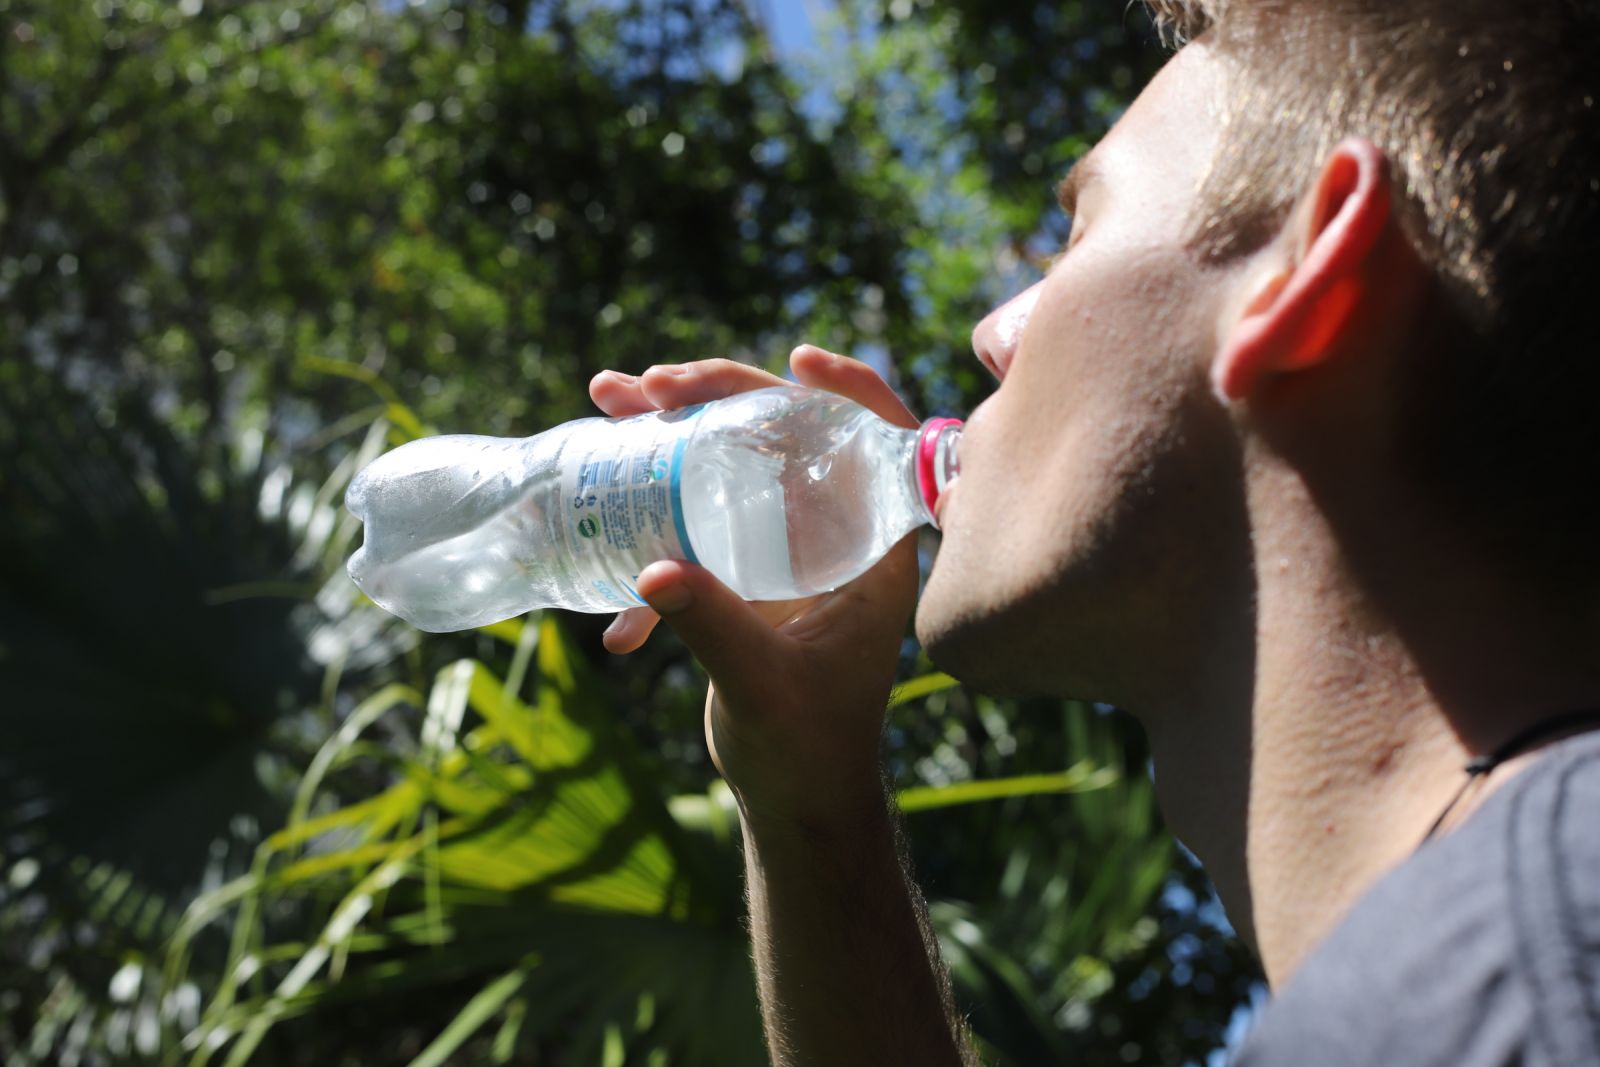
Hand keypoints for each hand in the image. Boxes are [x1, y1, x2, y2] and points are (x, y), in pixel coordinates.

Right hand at [587, 346, 920, 828]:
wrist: (794, 799)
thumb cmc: (806, 750)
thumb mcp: (761, 685)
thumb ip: (712, 627)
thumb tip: (651, 571)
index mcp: (873, 554)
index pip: (880, 443)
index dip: (850, 388)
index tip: (796, 361)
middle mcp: (836, 540)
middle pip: (787, 437)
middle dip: (718, 398)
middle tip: (648, 386)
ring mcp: (789, 553)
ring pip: (735, 467)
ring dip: (670, 435)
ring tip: (605, 402)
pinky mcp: (748, 575)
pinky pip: (700, 518)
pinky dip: (652, 523)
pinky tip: (604, 552)